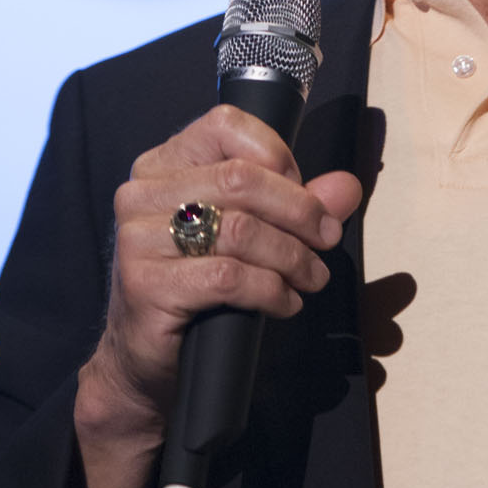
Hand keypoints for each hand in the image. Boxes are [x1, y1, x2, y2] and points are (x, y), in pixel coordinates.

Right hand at [71, 107, 359, 487]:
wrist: (143, 361)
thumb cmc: (198, 287)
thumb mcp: (250, 234)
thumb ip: (298, 203)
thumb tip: (348, 187)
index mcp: (163, 163)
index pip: (227, 125)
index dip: (280, 157)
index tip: (306, 195)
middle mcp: (142, 193)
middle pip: (241, 180)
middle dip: (300, 211)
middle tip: (327, 241)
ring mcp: (138, 239)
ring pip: (239, 230)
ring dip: (292, 256)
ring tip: (312, 278)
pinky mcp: (146, 285)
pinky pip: (228, 277)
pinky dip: (271, 290)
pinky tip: (285, 303)